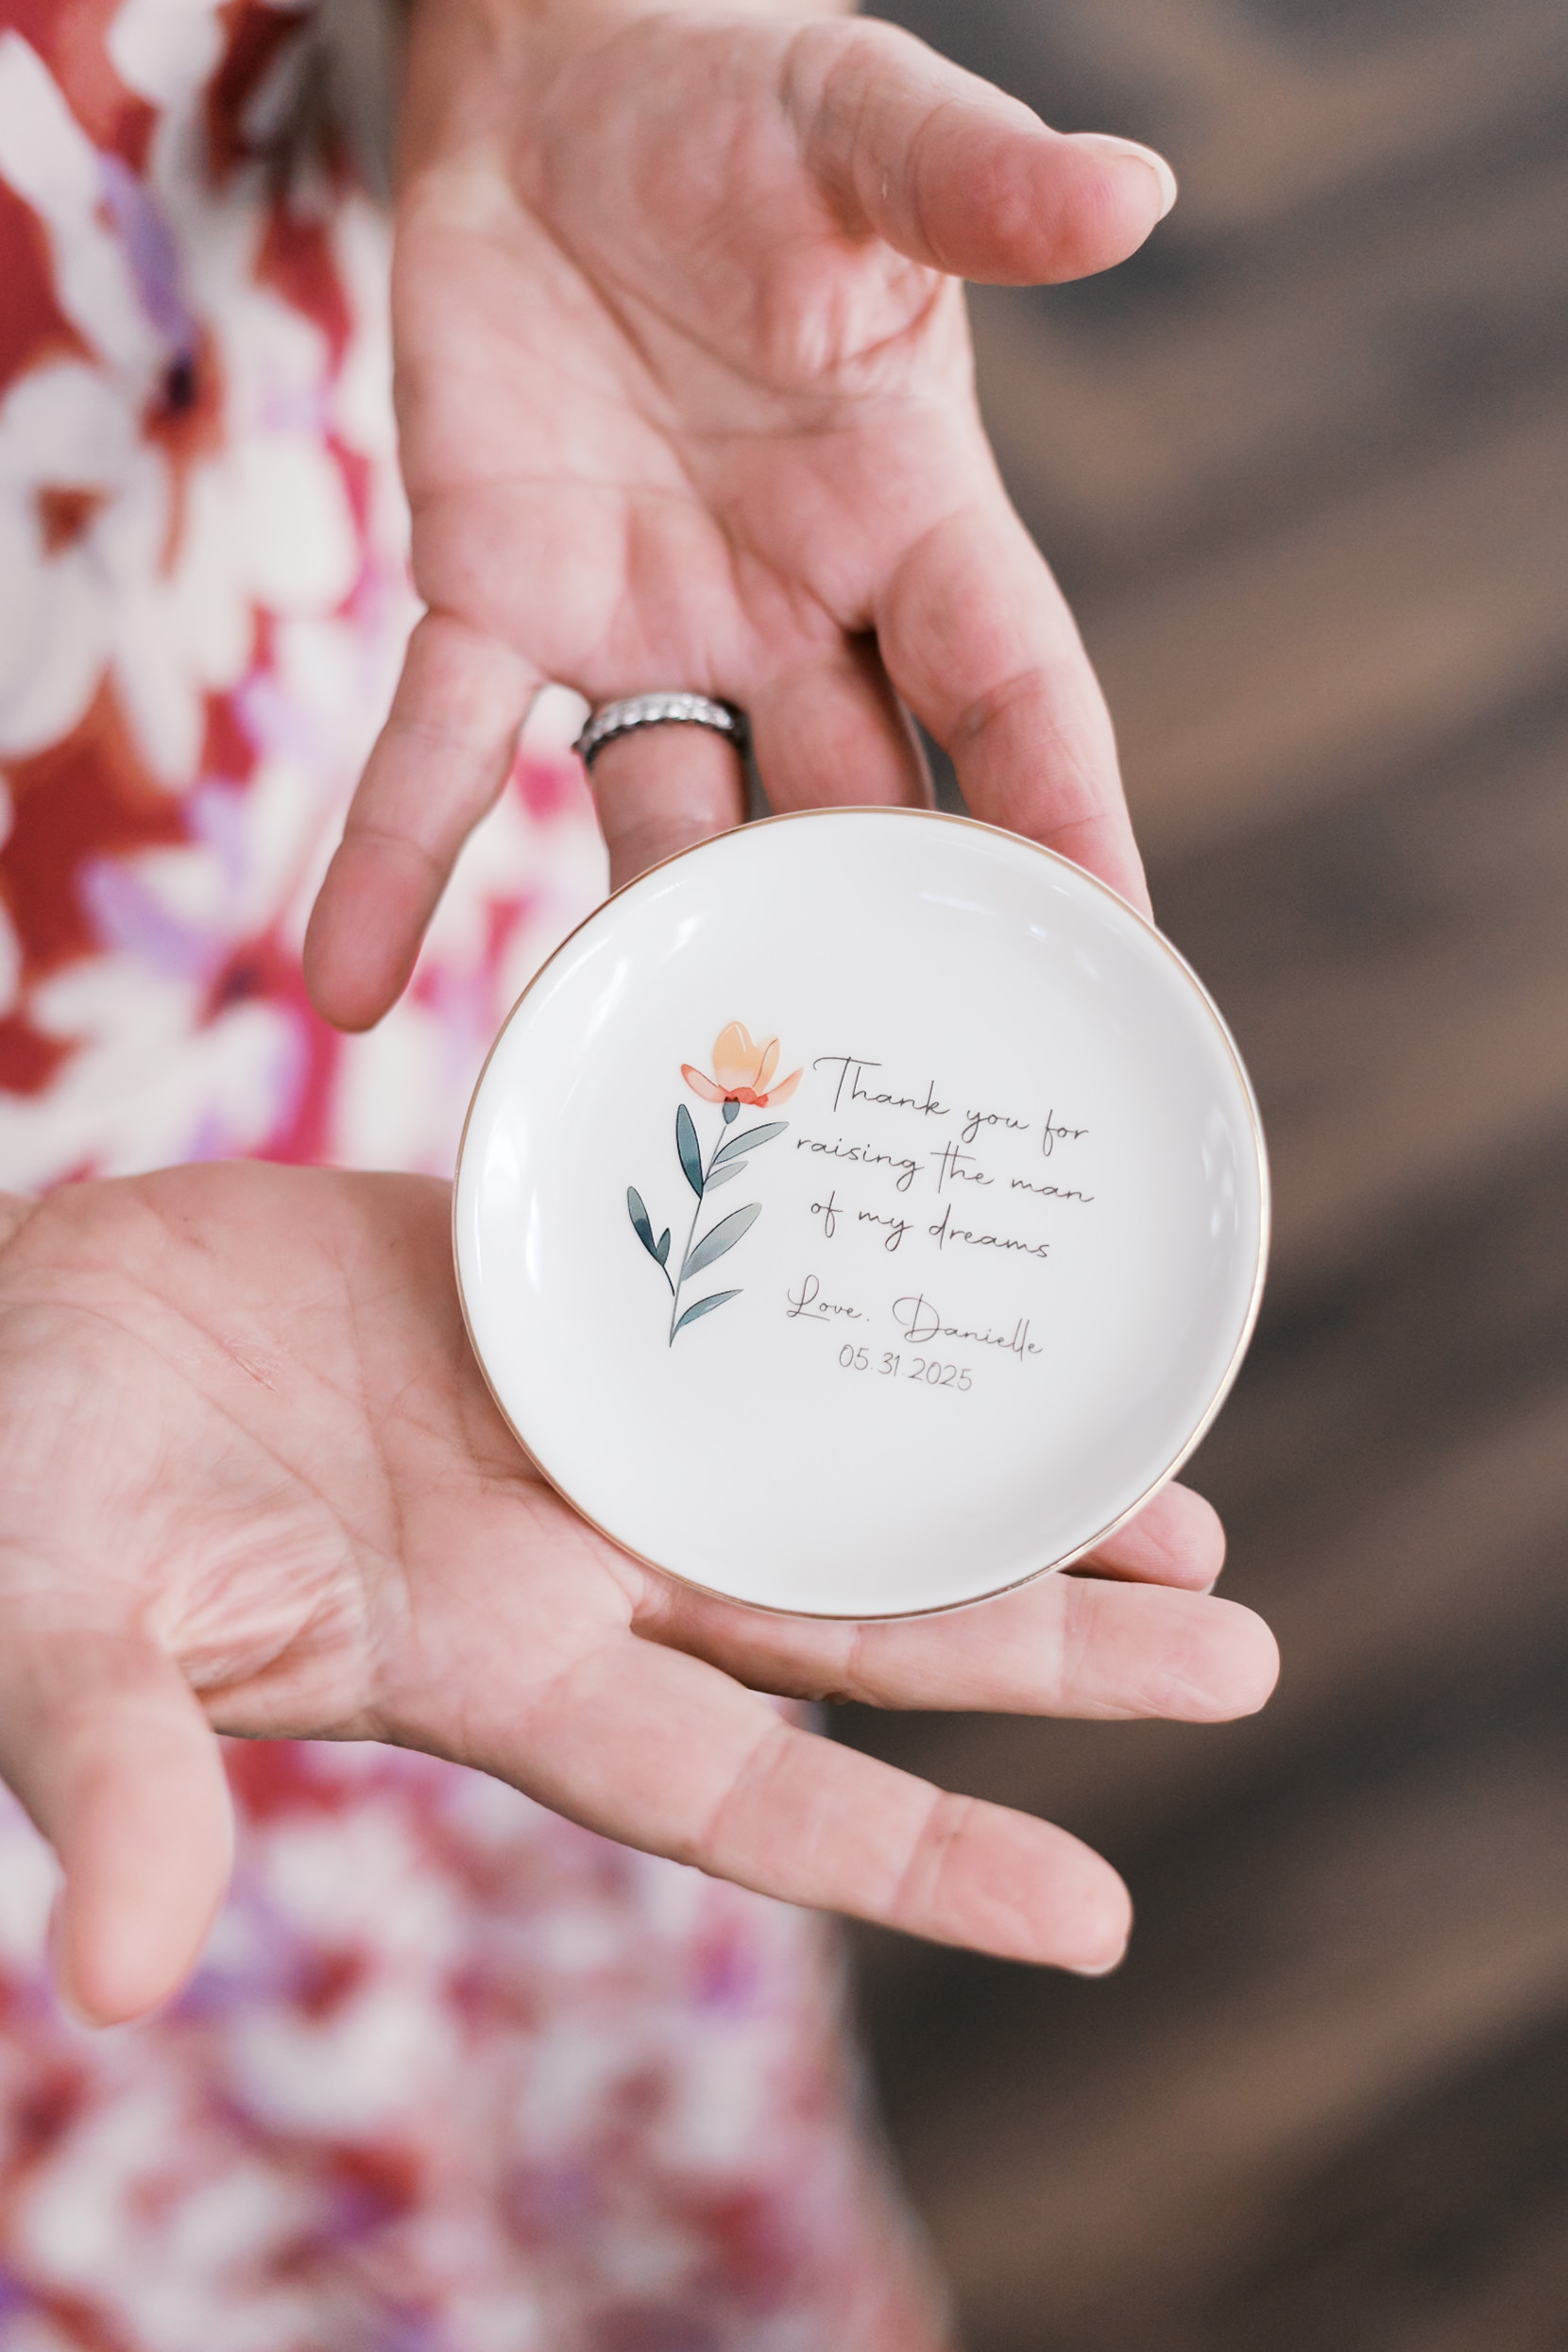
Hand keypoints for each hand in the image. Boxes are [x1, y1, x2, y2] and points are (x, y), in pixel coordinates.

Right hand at [0, 1163, 1273, 2024]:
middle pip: (851, 1626)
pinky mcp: (555, 1291)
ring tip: (1188, 1513)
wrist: (15, 1330)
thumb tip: (128, 1978)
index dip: (915, 1858)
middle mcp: (570, 1563)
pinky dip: (866, 1321)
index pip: (739, 1791)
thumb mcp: (58, 1632)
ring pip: (834, 1479)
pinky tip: (973, 1318)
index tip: (1101, 1919)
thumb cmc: (16, 1494)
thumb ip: (118, 1776)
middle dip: (1045, 1653)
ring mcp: (572, 1426)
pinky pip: (749, 1305)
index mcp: (487, 1661)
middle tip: (1245, 1656)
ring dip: (1005, 1504)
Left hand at [304, 0, 1177, 1029]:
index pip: (1012, 697)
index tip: (1113, 956)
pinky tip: (348, 987)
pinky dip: (394, 859)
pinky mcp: (496, 596)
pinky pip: (444, 750)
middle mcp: (796, 612)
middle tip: (882, 1098)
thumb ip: (980, 187)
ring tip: (640, 1091)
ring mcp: (647, 625)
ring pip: (664, 822)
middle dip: (868, 939)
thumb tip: (1129, 193)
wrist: (569, 81)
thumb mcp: (872, 135)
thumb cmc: (749, 104)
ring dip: (650, 946)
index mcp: (916, 519)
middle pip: (851, 810)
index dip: (1060, 819)